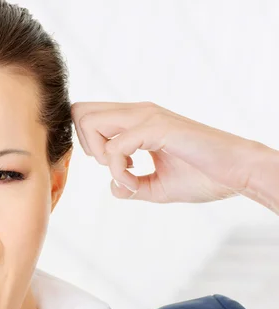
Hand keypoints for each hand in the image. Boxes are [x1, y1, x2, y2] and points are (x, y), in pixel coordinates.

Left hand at [71, 101, 271, 202]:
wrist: (237, 173)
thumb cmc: (203, 176)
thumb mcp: (156, 186)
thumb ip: (130, 185)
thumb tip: (112, 188)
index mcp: (136, 119)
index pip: (87, 114)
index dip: (88, 143)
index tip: (110, 165)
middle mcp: (138, 111)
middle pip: (80, 111)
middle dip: (85, 145)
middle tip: (111, 166)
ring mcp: (147, 116)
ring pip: (90, 120)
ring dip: (100, 155)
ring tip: (126, 174)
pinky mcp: (157, 128)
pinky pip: (116, 146)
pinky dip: (118, 169)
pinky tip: (135, 180)